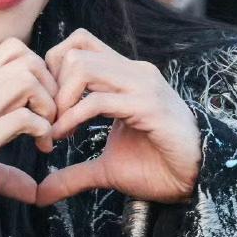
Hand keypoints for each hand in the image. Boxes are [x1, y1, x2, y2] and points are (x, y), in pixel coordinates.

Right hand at [0, 37, 59, 203]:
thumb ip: (4, 148)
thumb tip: (34, 191)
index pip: (13, 48)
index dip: (38, 67)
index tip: (43, 94)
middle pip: (27, 60)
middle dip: (51, 85)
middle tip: (51, 113)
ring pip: (28, 80)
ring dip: (47, 104)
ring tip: (46, 127)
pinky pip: (24, 117)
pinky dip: (43, 130)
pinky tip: (42, 146)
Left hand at [36, 28, 201, 204]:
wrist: (194, 181)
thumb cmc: (157, 168)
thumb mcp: (105, 169)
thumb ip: (73, 174)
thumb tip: (41, 194)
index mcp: (125, 76)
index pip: (79, 43)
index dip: (53, 70)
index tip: (47, 107)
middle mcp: (134, 72)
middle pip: (74, 52)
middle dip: (50, 86)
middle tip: (46, 119)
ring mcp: (142, 86)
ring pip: (82, 67)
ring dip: (59, 99)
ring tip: (55, 128)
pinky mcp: (148, 106)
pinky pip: (97, 100)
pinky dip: (71, 117)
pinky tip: (63, 136)